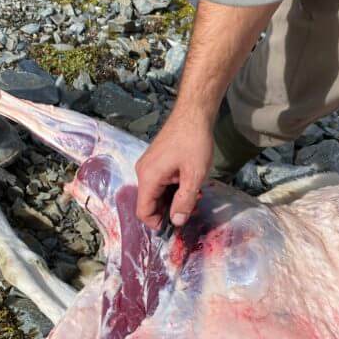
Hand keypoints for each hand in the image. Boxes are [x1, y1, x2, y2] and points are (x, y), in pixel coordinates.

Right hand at [135, 107, 214, 228]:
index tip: (177, 225)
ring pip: (156, 193)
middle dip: (169, 211)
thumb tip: (177, 222)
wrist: (193, 113)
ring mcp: (148, 165)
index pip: (143, 211)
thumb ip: (185, 201)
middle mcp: (143, 172)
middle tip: (192, 208)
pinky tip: (189, 184)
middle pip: (150, 203)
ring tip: (195, 195)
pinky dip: (172, 188)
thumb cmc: (194, 142)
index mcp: (148, 178)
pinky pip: (159, 182)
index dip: (158, 223)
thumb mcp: (194, 176)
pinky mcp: (155, 161)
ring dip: (173, 199)